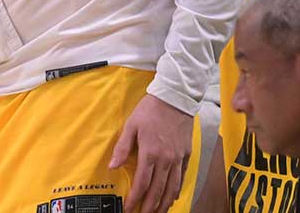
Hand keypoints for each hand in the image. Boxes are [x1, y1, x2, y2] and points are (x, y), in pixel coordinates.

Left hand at [111, 94, 194, 212]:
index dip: (135, 199)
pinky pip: (183, 176)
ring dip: (164, 203)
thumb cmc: (150, 110)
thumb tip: (112, 166)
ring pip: (172, 187)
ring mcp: (178, 158)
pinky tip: (173, 196)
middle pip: (158, 191)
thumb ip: (122, 148)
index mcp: (150, 153)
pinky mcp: (187, 154)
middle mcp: (166, 159)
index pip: (142, 184)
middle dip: (150, 207)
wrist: (175, 98)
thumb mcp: (131, 126)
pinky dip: (177, 189)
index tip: (128, 208)